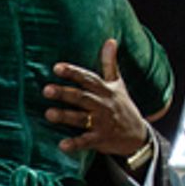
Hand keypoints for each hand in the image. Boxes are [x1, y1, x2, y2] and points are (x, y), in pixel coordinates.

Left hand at [44, 39, 151, 155]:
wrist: (138, 135)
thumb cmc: (123, 106)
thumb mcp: (118, 84)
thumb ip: (110, 63)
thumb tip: (110, 40)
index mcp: (105, 90)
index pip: (88, 79)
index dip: (73, 73)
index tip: (57, 67)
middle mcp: (103, 105)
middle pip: (82, 97)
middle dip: (65, 93)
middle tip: (46, 90)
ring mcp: (102, 123)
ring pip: (81, 118)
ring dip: (66, 116)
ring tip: (48, 114)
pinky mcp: (100, 139)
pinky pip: (86, 142)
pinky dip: (75, 144)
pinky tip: (62, 145)